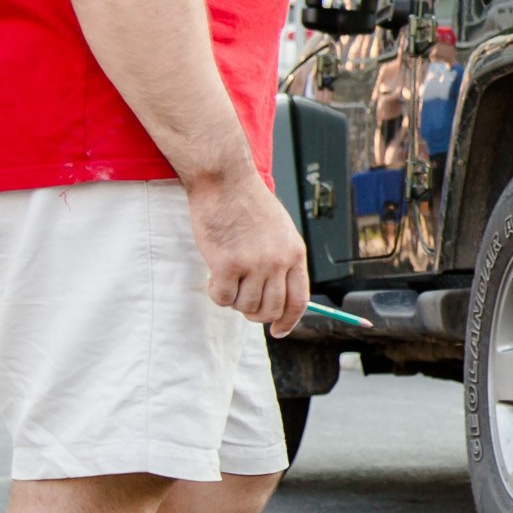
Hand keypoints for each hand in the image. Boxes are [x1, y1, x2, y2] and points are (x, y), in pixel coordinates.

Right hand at [187, 169, 310, 336]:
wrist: (226, 181)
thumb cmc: (249, 205)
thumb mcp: (280, 232)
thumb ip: (282, 261)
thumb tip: (278, 297)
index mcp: (295, 253)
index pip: (299, 301)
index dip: (289, 321)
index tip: (279, 331)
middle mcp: (278, 261)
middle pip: (271, 309)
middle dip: (255, 313)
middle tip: (243, 299)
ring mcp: (253, 264)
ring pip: (244, 306)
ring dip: (233, 299)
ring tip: (227, 277)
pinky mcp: (226, 264)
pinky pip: (221, 298)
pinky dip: (215, 292)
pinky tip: (213, 275)